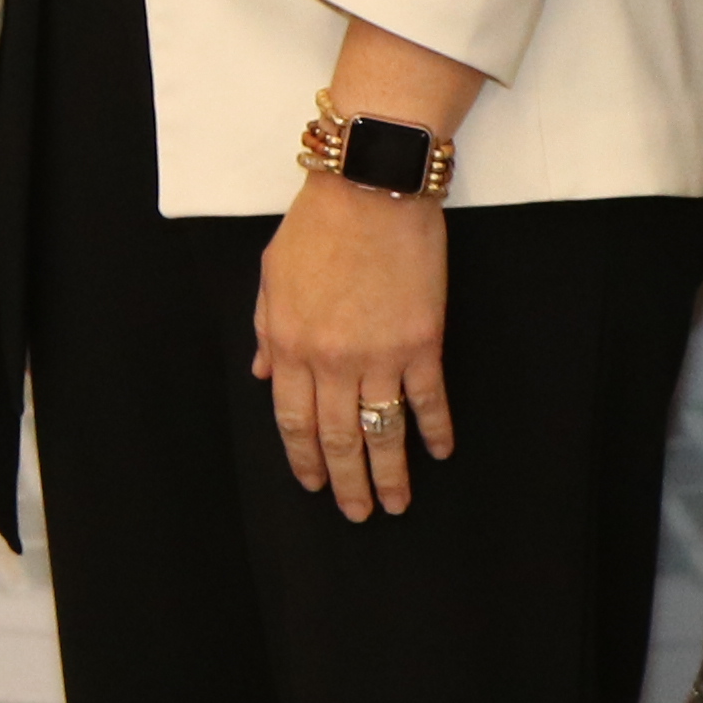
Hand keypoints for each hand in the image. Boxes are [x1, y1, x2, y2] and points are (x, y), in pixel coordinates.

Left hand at [252, 181, 455, 519]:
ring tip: (396, 502)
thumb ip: (267, 329)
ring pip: (382, 430)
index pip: (293, 419)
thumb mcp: (272, 275)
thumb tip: (264, 373)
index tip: (313, 483)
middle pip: (337, 437)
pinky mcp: (421, 342)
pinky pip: (427, 399)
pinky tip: (438, 450)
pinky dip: (434, 429)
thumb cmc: (317, 226)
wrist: (370, 190)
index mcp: (290, 343)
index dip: (303, 457)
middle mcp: (331, 359)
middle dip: (347, 481)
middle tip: (358, 512)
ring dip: (390, 472)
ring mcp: (378, 354)